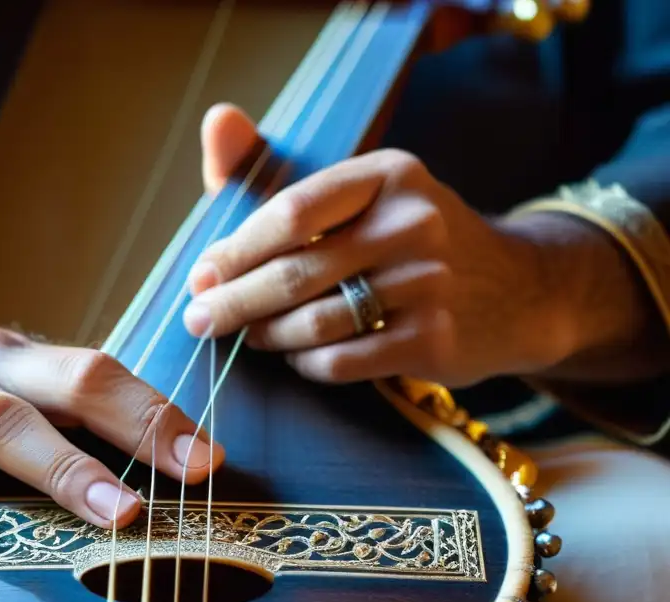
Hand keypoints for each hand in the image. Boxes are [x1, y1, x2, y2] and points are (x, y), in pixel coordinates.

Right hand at [0, 331, 222, 537]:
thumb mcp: (7, 412)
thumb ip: (69, 432)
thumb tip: (172, 474)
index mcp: (16, 359)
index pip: (98, 371)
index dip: (155, 414)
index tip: (206, 461)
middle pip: (64, 385)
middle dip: (129, 433)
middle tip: (175, 489)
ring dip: (61, 468)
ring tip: (112, 513)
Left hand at [181, 105, 636, 387]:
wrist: (517, 290)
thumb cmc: (410, 240)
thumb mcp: (363, 194)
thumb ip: (282, 175)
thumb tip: (216, 123)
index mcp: (388, 175)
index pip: (292, 211)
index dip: (236, 250)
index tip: (200, 276)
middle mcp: (414, 223)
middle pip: (295, 272)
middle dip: (234, 303)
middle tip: (198, 321)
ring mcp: (429, 284)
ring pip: (314, 322)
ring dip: (267, 336)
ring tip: (248, 337)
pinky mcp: (435, 340)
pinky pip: (342, 360)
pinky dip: (307, 363)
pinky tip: (299, 357)